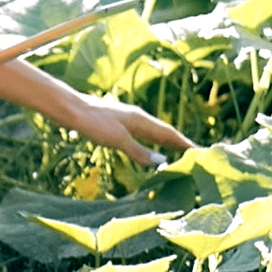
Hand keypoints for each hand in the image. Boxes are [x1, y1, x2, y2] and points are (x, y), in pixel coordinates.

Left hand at [55, 93, 193, 166]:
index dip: (184, 143)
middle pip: (163, 131)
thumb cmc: (94, 123)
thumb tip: (162, 160)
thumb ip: (139, 150)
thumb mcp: (118, 140)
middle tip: (194, 154)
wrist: (71, 110)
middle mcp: (137, 117)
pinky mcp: (118, 123)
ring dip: (166, 142)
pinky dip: (152, 141)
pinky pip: (142, 134)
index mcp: (141, 120)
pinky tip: (148, 146)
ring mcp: (128, 119)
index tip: (199, 151)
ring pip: (152, 132)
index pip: (168, 133)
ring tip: (177, 151)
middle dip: (179, 142)